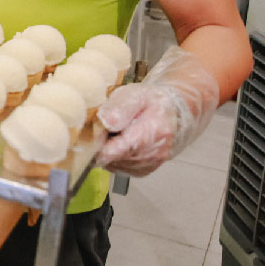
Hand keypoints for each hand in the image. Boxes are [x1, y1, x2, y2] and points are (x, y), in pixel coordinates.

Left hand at [95, 46, 219, 176]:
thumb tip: (105, 122)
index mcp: (152, 133)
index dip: (96, 142)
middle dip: (102, 143)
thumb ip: (120, 107)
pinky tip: (120, 142)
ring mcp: (148, 165)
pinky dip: (113, 156)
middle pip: (110, 158)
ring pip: (111, 164)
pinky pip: (117, 167)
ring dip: (107, 150)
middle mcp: (152, 155)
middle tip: (106, 126)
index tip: (92, 130)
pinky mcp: (142, 171)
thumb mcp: (136, 94)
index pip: (115, 150)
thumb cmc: (151, 101)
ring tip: (116, 133)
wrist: (172, 113)